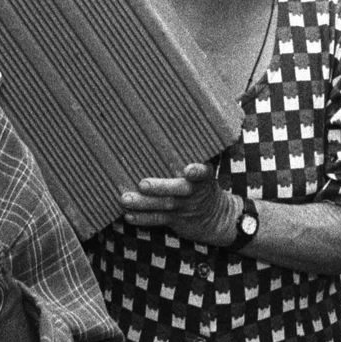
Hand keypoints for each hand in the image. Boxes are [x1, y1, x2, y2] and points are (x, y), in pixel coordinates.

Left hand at [118, 162, 238, 243]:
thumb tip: (172, 121)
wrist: (215, 216)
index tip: (189, 170)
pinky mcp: (176, 220)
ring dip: (143, 203)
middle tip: (143, 184)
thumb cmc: (202, 183)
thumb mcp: (206, 168)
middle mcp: (194, 192)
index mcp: (204, 176)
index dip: (197, 172)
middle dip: (160, 187)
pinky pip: (158, 219)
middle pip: (179, 190)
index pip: (203, 173)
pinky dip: (143, 218)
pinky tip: (128, 215)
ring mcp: (185, 207)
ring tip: (125, 199)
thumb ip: (192, 152)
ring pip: (164, 205)